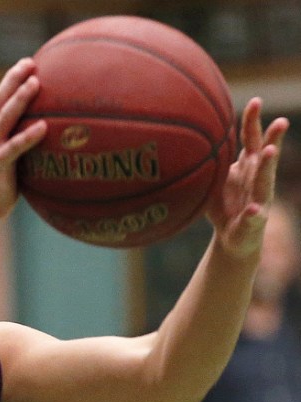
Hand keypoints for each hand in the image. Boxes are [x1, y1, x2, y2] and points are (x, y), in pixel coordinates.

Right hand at [0, 58, 46, 223]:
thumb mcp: (10, 164)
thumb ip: (22, 149)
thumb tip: (48, 140)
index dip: (12, 80)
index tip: (28, 64)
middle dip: (14, 79)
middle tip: (31, 62)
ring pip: (4, 118)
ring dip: (20, 99)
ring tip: (36, 83)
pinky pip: (14, 148)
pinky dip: (28, 136)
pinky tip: (44, 126)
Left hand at [206, 98, 288, 258]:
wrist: (232, 238)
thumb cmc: (223, 204)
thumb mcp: (215, 179)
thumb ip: (210, 161)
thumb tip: (183, 139)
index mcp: (249, 165)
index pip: (252, 138)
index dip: (253, 120)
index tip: (256, 101)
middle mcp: (259, 178)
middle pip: (267, 155)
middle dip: (273, 138)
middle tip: (281, 121)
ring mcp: (260, 199)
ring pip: (266, 181)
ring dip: (267, 166)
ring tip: (269, 151)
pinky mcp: (255, 222)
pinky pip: (254, 217)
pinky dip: (254, 214)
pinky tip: (252, 211)